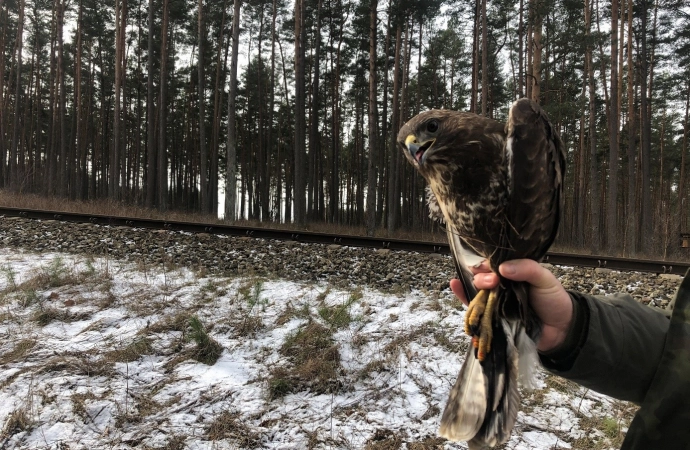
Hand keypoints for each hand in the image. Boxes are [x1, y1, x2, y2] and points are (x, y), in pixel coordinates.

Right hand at [450, 259, 572, 352]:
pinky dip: (462, 296)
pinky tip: (455, 285)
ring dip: (472, 285)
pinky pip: (474, 307)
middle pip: (482, 275)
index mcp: (512, 272)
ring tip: (481, 285)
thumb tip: (503, 267)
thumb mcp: (545, 279)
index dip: (489, 263)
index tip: (494, 269)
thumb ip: (527, 269)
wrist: (561, 330)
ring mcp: (495, 301)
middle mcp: (501, 285)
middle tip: (493, 281)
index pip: (494, 262)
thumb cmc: (554, 301)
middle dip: (483, 276)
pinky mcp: (491, 317)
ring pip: (476, 289)